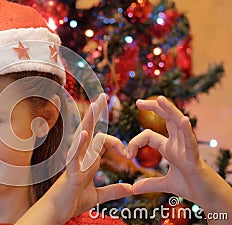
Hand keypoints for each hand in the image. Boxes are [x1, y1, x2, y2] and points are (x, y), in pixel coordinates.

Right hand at [16, 93, 132, 224]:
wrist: (58, 212)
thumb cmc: (72, 201)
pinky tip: (86, 134)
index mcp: (89, 159)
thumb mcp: (98, 196)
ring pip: (83, 136)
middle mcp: (82, 156)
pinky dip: (80, 145)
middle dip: (97, 113)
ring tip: (94, 105)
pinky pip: (75, 156)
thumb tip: (129, 188)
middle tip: (103, 96)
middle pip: (90, 129)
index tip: (127, 154)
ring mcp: (75, 162)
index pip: (102, 141)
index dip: (117, 143)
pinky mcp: (71, 172)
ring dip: (89, 120)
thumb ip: (113, 191)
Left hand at [127, 96, 231, 221]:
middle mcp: (178, 144)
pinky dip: (187, 131)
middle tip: (138, 101)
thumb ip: (150, 184)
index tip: (126, 154)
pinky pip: (191, 143)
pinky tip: (184, 120)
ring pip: (179, 125)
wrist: (209, 198)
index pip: (149, 135)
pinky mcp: (194, 159)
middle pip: (167, 120)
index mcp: (170, 148)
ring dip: (170, 111)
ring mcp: (187, 149)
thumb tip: (134, 188)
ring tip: (160, 99)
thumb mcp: (166, 184)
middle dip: (154, 108)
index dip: (134, 143)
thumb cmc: (192, 187)